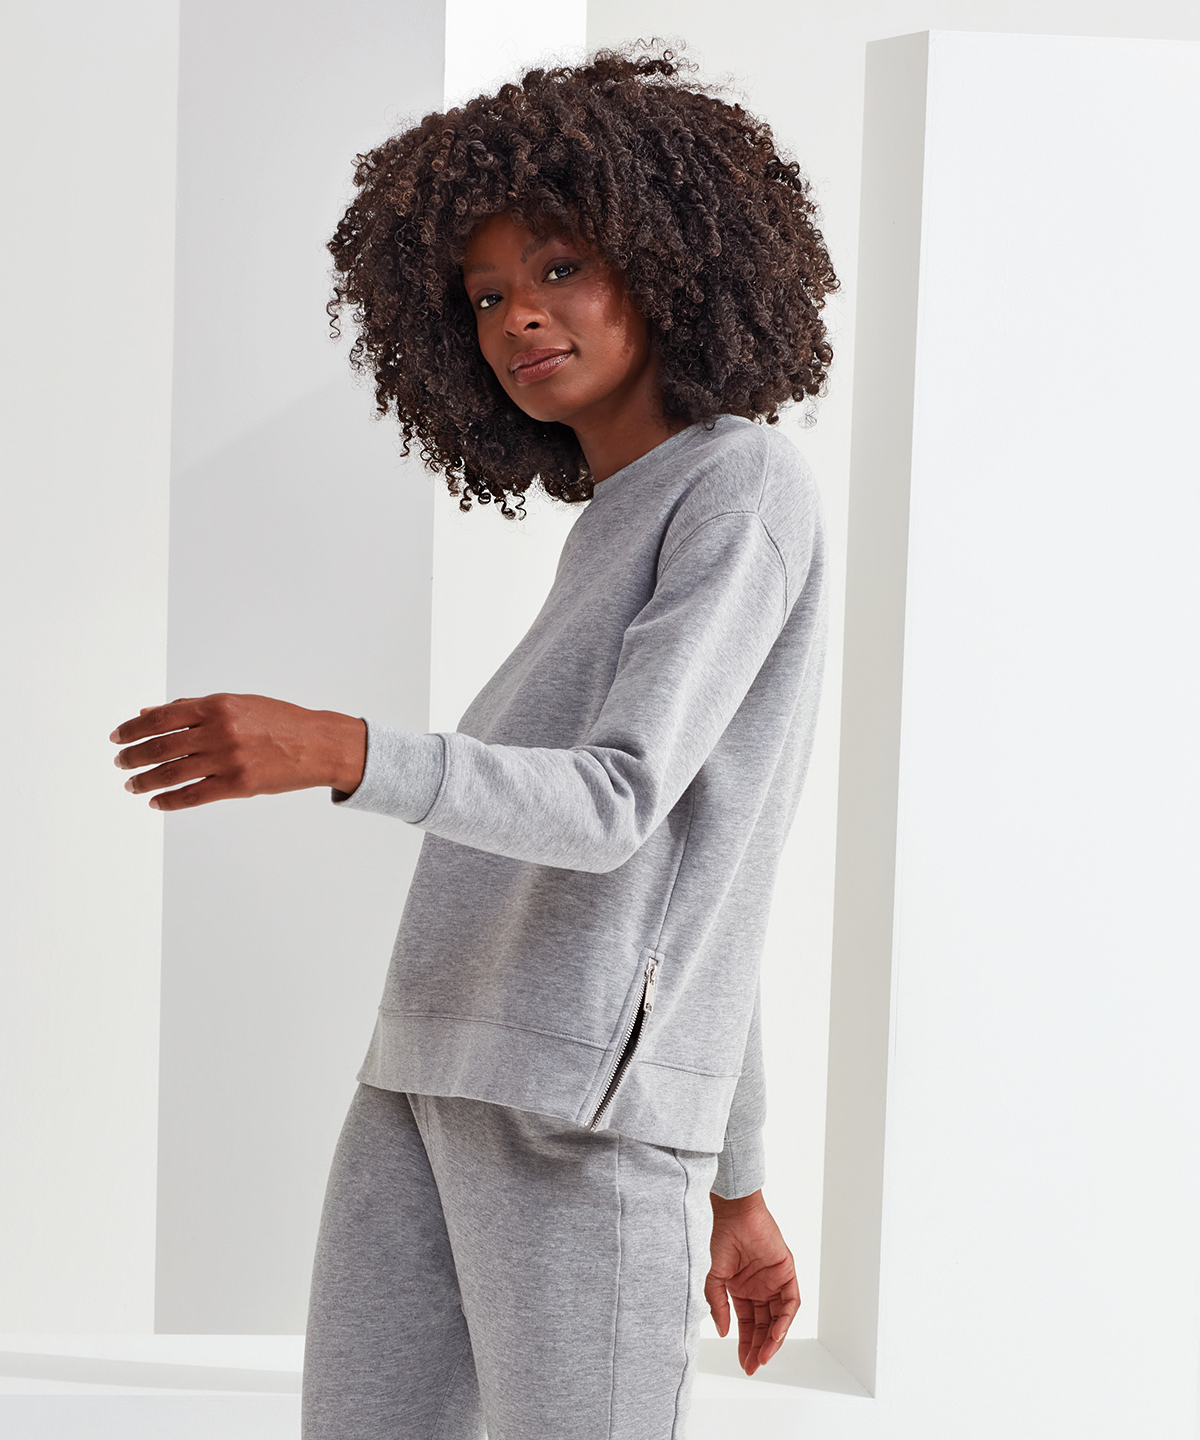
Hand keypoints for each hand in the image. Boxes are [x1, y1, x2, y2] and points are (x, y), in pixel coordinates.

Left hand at [110, 693, 365, 810]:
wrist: (317, 744)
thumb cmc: (278, 721)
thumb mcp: (235, 703)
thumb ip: (191, 708)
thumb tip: (149, 712)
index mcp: (217, 706)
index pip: (160, 719)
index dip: (133, 729)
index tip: (118, 737)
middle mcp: (220, 731)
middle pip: (160, 747)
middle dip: (133, 757)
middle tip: (121, 763)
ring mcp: (229, 760)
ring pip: (172, 774)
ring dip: (145, 781)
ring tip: (132, 784)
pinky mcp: (239, 785)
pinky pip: (194, 795)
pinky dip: (170, 801)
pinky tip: (157, 801)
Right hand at [705, 1189, 799, 1374]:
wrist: (734, 1214)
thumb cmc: (721, 1238)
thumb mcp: (714, 1277)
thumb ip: (718, 1305)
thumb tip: (723, 1331)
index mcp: (742, 1290)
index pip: (747, 1324)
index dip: (745, 1344)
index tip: (743, 1363)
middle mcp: (760, 1288)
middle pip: (763, 1326)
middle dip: (759, 1348)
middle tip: (753, 1366)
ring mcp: (774, 1282)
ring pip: (778, 1318)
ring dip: (773, 1339)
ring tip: (764, 1356)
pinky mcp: (787, 1273)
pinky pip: (790, 1302)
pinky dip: (784, 1320)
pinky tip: (775, 1334)